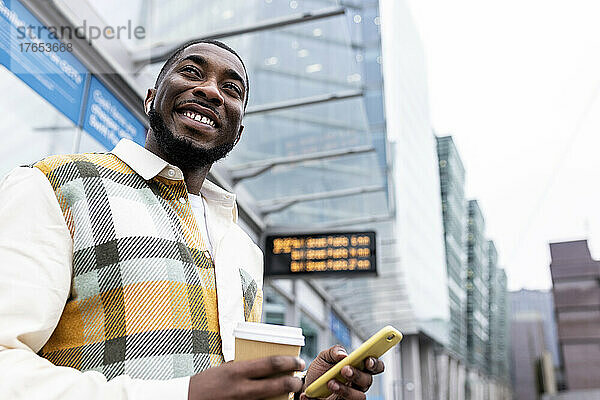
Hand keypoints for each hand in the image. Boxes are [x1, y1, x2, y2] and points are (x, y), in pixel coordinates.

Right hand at [188, 356, 304, 399]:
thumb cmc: (204, 384)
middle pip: (276, 385)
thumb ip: (242, 366)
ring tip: (288, 391)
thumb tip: (262, 363)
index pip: (270, 364)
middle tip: (299, 380)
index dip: (289, 362)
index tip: (298, 361)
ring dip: (283, 397)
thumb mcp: (223, 369)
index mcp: (237, 371)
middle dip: (293, 383)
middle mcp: (240, 388)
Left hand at [300, 345, 384, 399]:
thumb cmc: (320, 370)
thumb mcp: (324, 357)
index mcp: (358, 367)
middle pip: (368, 380)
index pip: (374, 366)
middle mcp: (357, 381)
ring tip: (331, 382)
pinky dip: (337, 394)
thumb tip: (343, 355)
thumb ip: (334, 351)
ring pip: (360, 395)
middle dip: (358, 375)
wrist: (309, 384)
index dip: (375, 363)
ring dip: (346, 389)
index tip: (368, 360)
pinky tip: (326, 390)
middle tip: (344, 369)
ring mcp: (352, 393)